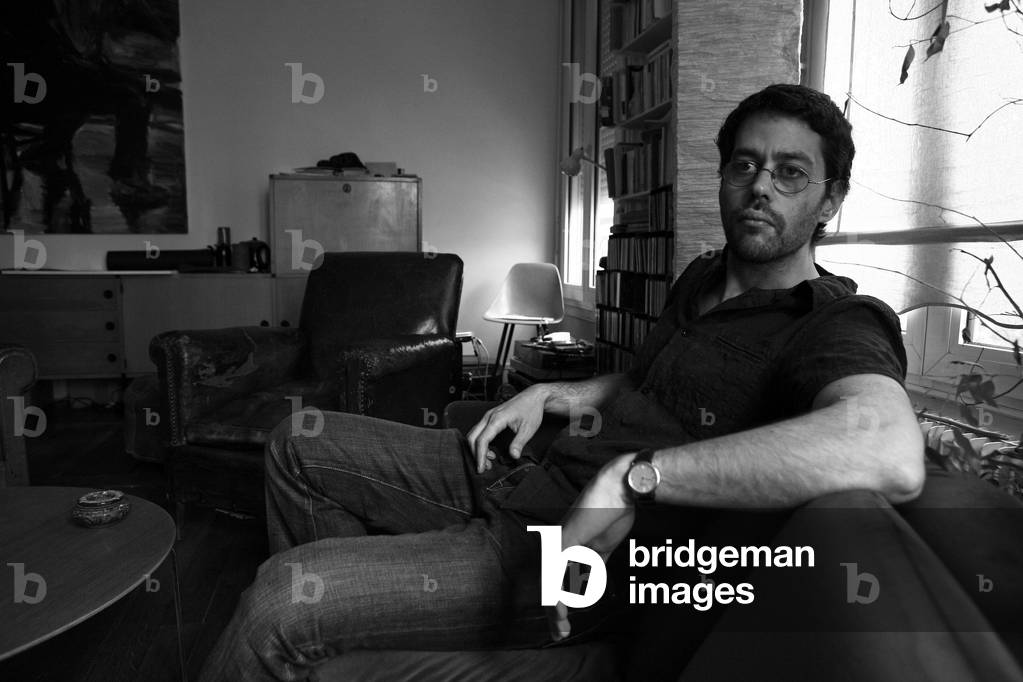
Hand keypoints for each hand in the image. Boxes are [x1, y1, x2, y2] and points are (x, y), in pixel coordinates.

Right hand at [466, 385, 548, 473]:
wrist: (533, 397)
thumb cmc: (531, 410)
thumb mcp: (528, 429)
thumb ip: (518, 443)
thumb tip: (513, 456)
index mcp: (497, 419)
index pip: (482, 440)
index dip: (480, 456)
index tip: (481, 469)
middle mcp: (489, 416)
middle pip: (472, 437)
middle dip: (475, 454)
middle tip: (484, 468)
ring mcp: (488, 416)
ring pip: (474, 434)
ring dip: (477, 449)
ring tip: (489, 461)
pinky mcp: (490, 417)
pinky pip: (479, 431)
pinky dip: (480, 443)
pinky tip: (490, 451)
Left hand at [549, 455, 635, 640]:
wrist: (621, 488)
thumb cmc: (615, 510)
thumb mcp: (603, 546)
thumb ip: (593, 564)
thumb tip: (589, 585)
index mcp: (567, 545)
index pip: (556, 578)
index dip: (560, 602)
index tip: (564, 623)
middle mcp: (558, 543)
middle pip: (549, 583)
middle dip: (553, 611)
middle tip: (560, 634)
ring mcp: (559, 541)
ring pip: (549, 581)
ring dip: (554, 607)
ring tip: (561, 627)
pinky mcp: (564, 539)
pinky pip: (554, 571)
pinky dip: (555, 591)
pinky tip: (558, 608)